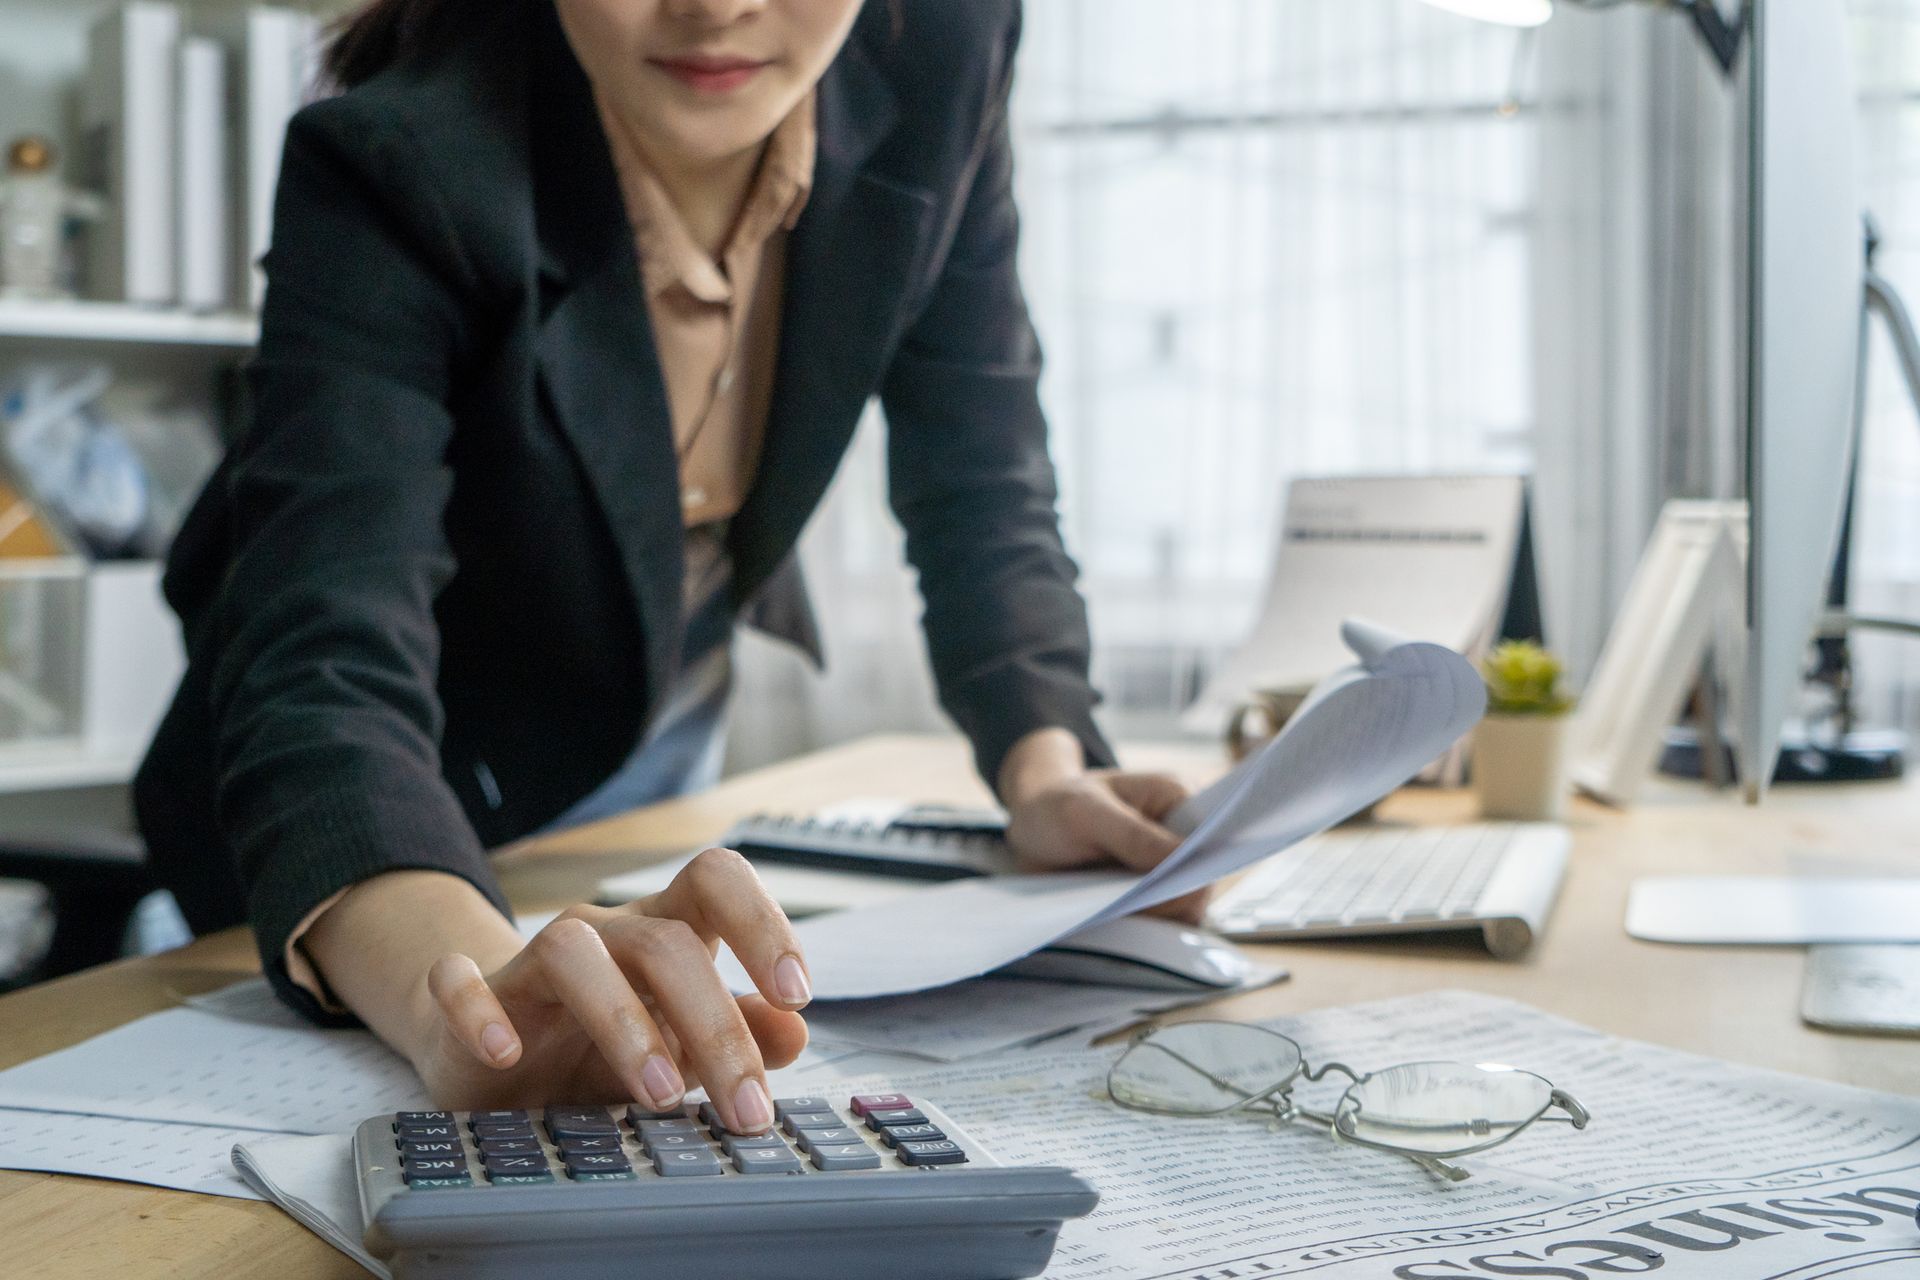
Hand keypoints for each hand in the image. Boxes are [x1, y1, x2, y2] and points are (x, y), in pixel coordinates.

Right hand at [413, 848, 809, 1130]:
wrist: (494, 1054)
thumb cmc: (604, 1043)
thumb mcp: (681, 1044)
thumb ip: (741, 1033)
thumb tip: (796, 1033)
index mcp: (666, 930)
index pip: (717, 880)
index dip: (761, 922)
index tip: (797, 994)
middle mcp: (605, 933)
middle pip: (665, 943)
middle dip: (714, 1026)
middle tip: (745, 1107)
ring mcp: (532, 961)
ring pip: (572, 950)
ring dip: (622, 1020)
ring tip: (661, 1094)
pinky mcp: (465, 997)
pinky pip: (458, 983)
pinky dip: (478, 1011)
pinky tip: (506, 1054)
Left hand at [998, 728, 1208, 921]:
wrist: (1030, 826)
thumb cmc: (1058, 805)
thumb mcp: (1086, 812)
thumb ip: (1133, 835)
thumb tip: (1181, 861)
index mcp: (1178, 800)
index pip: (1214, 840)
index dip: (1200, 869)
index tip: (1168, 889)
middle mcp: (1181, 837)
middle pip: (1202, 882)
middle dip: (1170, 901)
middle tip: (1126, 905)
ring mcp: (1166, 870)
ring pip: (1183, 909)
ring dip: (1153, 920)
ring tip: (1112, 912)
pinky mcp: (1149, 897)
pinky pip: (1159, 923)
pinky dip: (1140, 929)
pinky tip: (1111, 922)